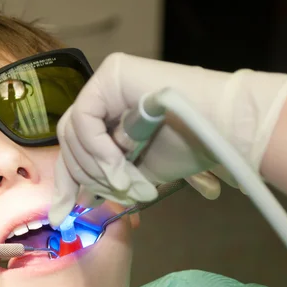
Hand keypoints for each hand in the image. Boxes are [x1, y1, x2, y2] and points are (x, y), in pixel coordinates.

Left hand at [49, 52, 286, 225]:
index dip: (66, 183)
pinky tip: (121, 166)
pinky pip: (86, 118)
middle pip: (69, 140)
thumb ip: (106, 179)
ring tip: (127, 182)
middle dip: (88, 175)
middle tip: (117, 192)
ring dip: (98, 166)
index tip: (62, 215)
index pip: (72, 149)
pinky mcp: (113, 72)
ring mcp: (106, 80)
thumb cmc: (189, 147)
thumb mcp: (135, 172)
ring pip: (74, 132)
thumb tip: (77, 201)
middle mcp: (102, 95)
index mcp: (107, 117)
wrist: (225, 129)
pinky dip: (99, 149)